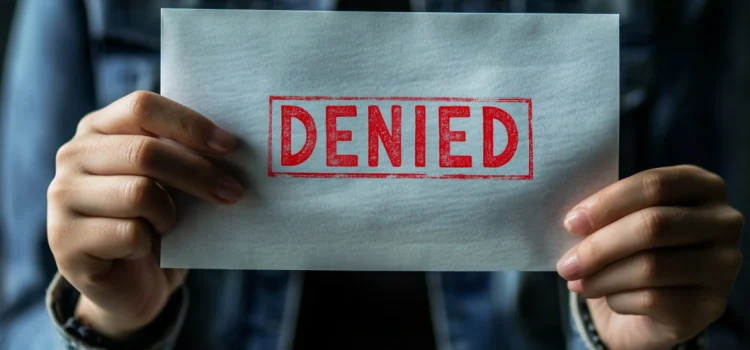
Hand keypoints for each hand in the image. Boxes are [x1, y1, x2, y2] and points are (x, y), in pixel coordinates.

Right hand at [48, 91, 243, 338]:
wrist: (130, 284)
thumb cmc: (158, 221)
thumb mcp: (172, 180)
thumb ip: (186, 154)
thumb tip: (232, 146)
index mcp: (100, 128)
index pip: (143, 107)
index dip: (190, 124)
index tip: (230, 145)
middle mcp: (73, 155)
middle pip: (146, 152)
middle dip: (199, 173)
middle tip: (234, 192)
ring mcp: (62, 197)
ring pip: (139, 194)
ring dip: (170, 214)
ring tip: (172, 226)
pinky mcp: (65, 240)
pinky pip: (129, 234)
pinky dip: (150, 244)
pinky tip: (145, 250)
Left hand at [557, 165, 743, 349]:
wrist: (653, 306)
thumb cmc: (633, 249)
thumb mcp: (624, 220)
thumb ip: (607, 212)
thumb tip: (573, 222)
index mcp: (701, 186)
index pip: (654, 185)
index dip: (607, 203)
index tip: (570, 223)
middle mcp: (723, 222)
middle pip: (653, 226)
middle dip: (599, 247)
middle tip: (566, 264)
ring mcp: (724, 265)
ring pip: (651, 267)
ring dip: (602, 278)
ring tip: (578, 283)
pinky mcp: (711, 305)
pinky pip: (654, 300)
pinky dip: (618, 299)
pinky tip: (607, 298)